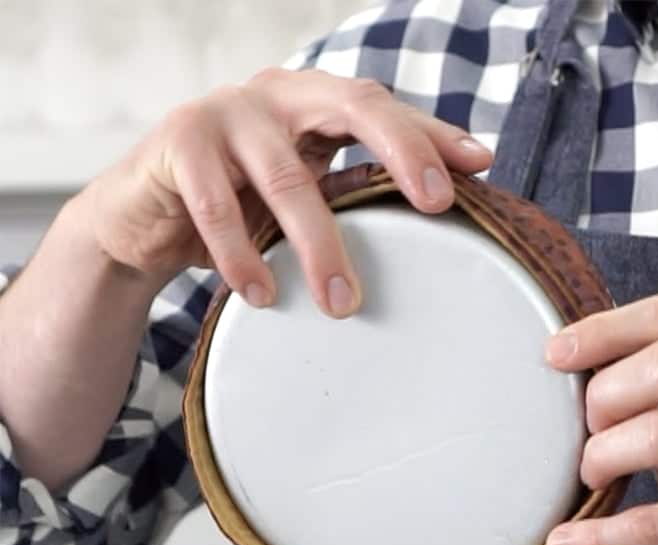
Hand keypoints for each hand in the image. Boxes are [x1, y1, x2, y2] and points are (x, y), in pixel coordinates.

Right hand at [80, 68, 491, 315]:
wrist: (144, 215)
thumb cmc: (239, 209)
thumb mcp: (299, 198)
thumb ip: (348, 197)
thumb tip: (428, 233)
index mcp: (313, 104)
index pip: (385, 109)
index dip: (433, 134)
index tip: (481, 166)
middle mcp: (277, 96)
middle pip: (354, 106)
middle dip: (403, 153)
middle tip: (435, 206)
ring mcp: (226, 113)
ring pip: (288, 178)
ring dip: (320, 245)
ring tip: (343, 303)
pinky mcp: (178, 145)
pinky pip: (218, 206)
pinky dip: (242, 256)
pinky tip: (262, 296)